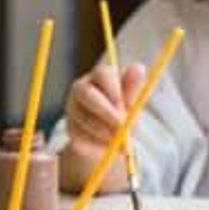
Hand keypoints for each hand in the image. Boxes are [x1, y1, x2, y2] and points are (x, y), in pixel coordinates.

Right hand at [64, 62, 145, 178]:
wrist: (109, 140)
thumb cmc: (122, 114)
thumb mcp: (131, 102)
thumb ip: (132, 87)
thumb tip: (139, 67)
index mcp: (99, 77)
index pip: (102, 74)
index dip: (114, 89)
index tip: (124, 104)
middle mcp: (81, 88)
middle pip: (85, 92)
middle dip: (105, 110)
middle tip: (121, 125)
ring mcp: (72, 107)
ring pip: (84, 117)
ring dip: (105, 130)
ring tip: (119, 138)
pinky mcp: (69, 127)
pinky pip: (81, 134)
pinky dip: (96, 141)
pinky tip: (105, 142)